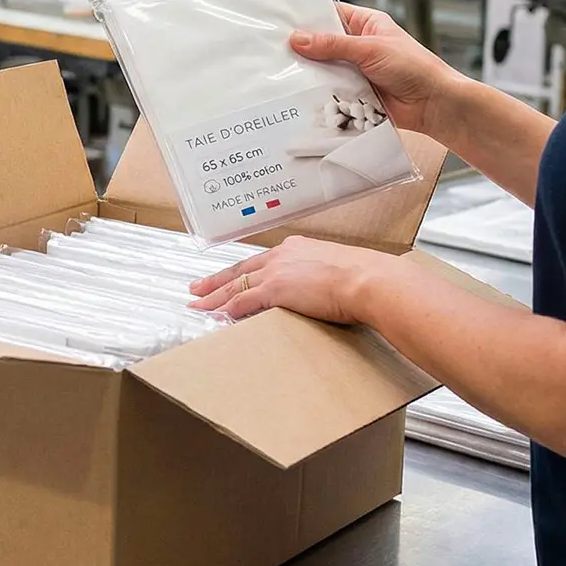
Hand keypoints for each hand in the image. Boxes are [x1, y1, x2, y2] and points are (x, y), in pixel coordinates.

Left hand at [188, 235, 407, 325]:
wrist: (369, 279)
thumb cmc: (363, 277)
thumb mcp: (336, 268)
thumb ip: (320, 276)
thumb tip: (321, 288)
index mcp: (296, 249)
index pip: (259, 262)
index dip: (241, 272)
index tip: (229, 278)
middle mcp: (281, 256)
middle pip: (239, 271)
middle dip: (216, 282)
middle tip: (196, 290)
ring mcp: (276, 272)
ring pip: (235, 286)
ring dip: (214, 298)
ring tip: (197, 306)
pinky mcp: (275, 289)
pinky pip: (243, 301)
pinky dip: (229, 309)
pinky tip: (218, 316)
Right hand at [290, 2, 465, 136]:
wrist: (433, 104)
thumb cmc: (414, 67)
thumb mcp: (370, 48)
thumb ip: (333, 45)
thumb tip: (298, 38)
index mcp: (366, 24)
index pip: (330, 14)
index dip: (308, 17)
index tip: (282, 22)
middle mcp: (359, 46)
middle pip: (323, 44)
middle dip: (304, 49)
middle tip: (274, 51)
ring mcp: (356, 71)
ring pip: (324, 69)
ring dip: (311, 74)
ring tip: (281, 74)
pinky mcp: (355, 94)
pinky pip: (331, 91)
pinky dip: (320, 94)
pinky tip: (300, 95)